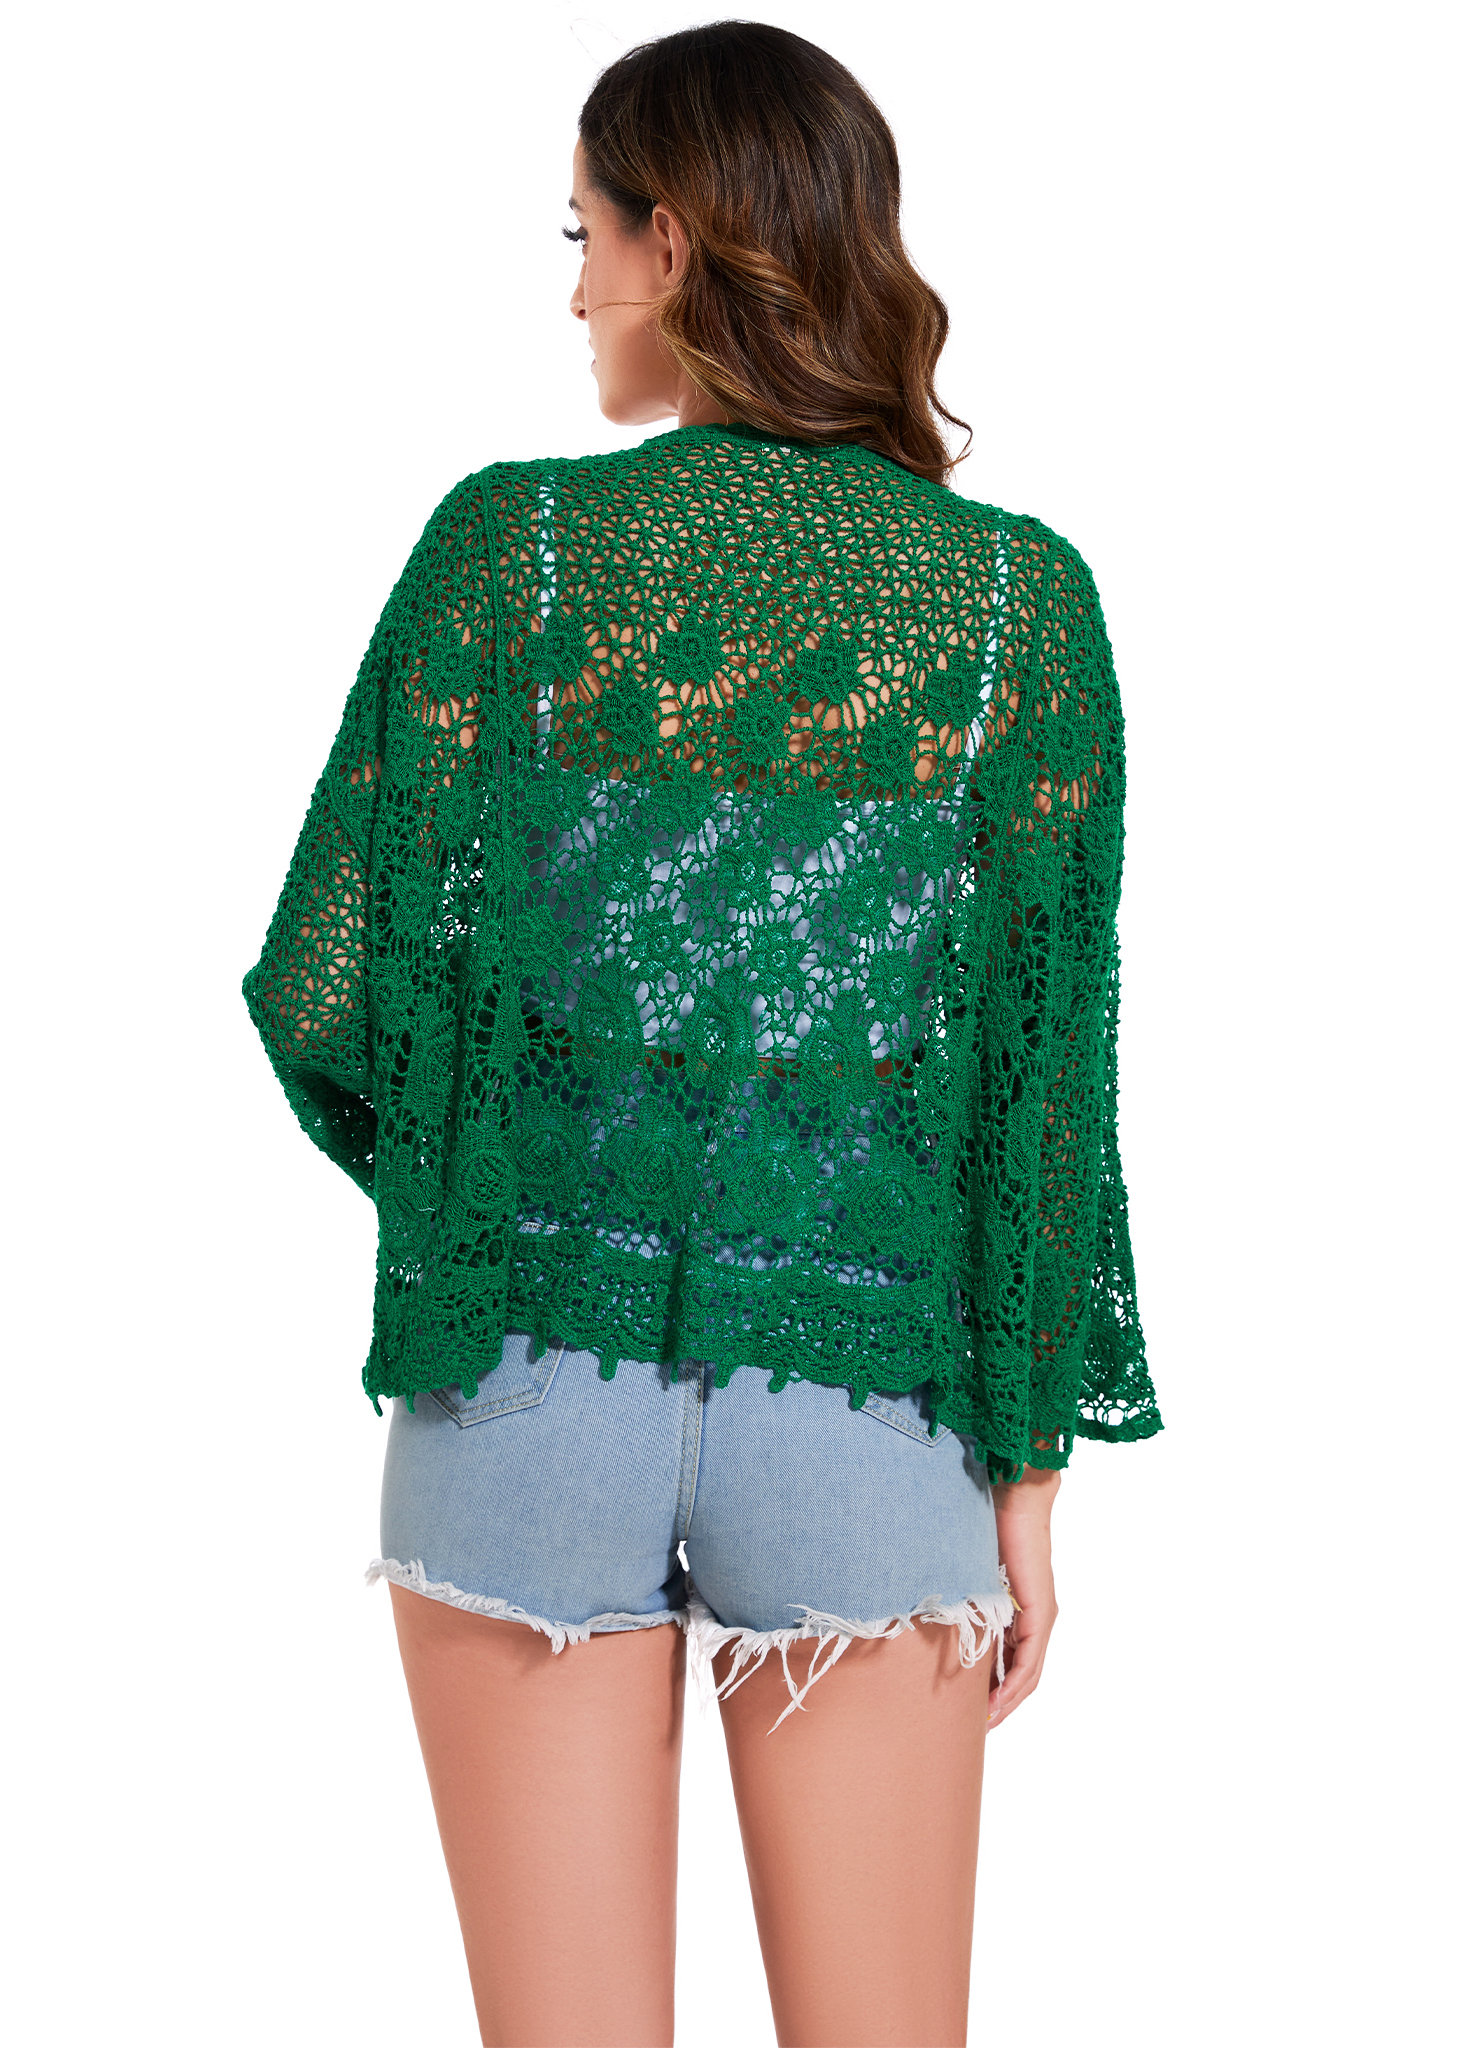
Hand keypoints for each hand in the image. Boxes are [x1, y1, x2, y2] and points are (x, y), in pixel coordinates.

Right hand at [987, 1464, 1059, 1727]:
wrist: (1015, 1498)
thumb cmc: (989, 1527)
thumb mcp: (973, 1573)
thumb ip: (967, 1597)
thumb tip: (939, 1613)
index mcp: (1023, 1609)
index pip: (1015, 1660)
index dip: (998, 1689)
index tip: (976, 1709)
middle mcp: (1039, 1617)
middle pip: (1026, 1675)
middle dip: (1003, 1704)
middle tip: (979, 1727)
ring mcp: (1043, 1616)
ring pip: (1030, 1673)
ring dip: (1009, 1701)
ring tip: (988, 1722)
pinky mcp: (1041, 1611)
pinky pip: (1030, 1659)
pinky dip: (1016, 1683)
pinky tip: (1000, 1700)